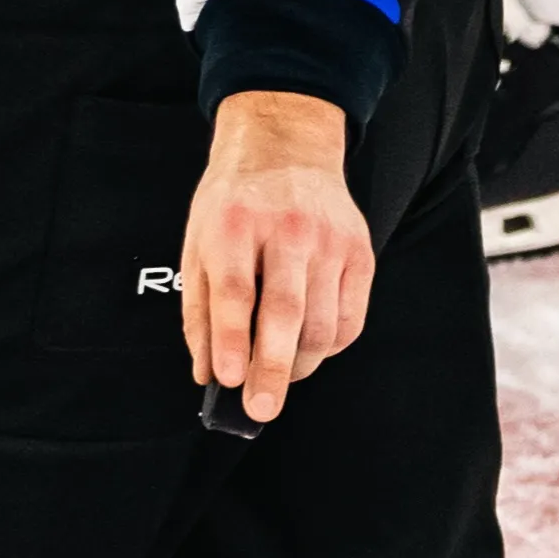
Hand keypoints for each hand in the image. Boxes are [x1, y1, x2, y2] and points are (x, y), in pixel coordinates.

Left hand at [178, 89, 370, 422]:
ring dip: (299, 364)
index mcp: (236, 224)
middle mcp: (287, 230)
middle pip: (284, 312)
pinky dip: (330, 347)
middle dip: (271, 369)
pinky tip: (309, 350)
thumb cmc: (234, 204)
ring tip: (278, 378)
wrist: (285, 148)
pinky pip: (350, 318)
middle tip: (260, 409)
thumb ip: (199, 310)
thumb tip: (206, 371)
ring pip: (322, 324)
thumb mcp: (198, 243)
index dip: (230, 339)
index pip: (235, 291)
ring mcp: (330, 241)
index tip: (228, 379)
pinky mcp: (360, 253)